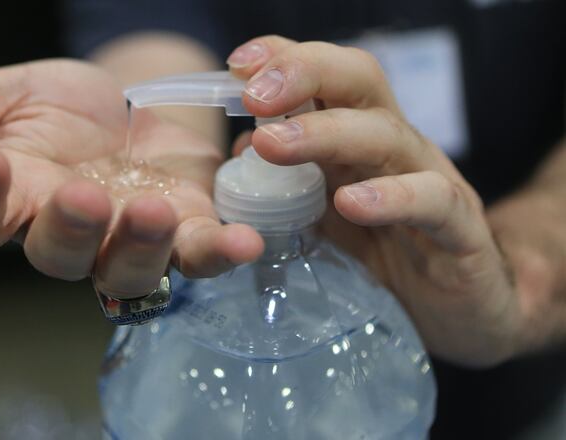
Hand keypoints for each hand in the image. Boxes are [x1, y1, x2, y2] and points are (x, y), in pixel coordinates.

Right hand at [0, 60, 262, 298]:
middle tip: (78, 194)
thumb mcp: (14, 91)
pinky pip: (199, 256)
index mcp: (16, 199)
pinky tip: (241, 240)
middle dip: (66, 229)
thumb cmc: (70, 107)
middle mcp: (68, 233)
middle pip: (55, 256)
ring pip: (126, 269)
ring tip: (149, 209)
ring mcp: (127, 240)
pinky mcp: (184, 233)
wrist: (139, 102)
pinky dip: (220, 252)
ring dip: (138, 246)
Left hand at [227, 36, 520, 366]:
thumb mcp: (326, 214)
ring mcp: (433, 182)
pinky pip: (433, 201)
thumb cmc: (390, 252)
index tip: (238, 65)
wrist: (463, 312)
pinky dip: (392, 198)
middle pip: (359, 83)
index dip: (286, 59)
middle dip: (304, 74)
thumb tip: (240, 150)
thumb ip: (286, 182)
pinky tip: (350, 203)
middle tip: (253, 95)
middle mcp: (396, 147)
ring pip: (387, 136)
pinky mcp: (461, 231)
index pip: (328, 76)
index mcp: (359, 138)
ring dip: (326, 133)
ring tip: (272, 144)